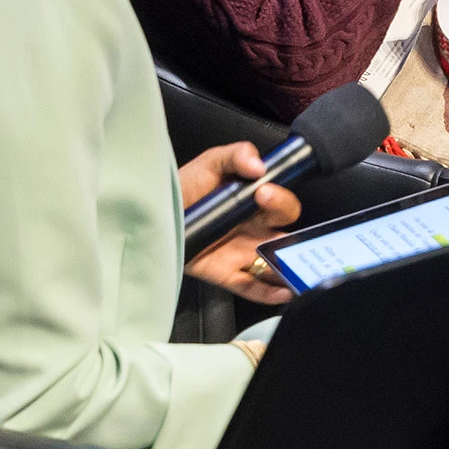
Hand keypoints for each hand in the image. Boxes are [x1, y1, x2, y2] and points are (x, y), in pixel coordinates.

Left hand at [178, 142, 302, 304]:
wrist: (151, 211)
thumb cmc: (184, 186)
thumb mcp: (210, 162)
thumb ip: (236, 155)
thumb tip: (258, 165)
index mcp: (256, 204)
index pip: (283, 206)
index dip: (280, 200)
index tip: (263, 192)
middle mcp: (254, 229)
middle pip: (287, 237)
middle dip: (295, 240)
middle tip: (281, 236)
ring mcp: (241, 253)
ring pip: (275, 265)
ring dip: (289, 272)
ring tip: (296, 274)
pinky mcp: (224, 273)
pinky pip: (250, 286)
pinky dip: (268, 293)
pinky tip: (282, 293)